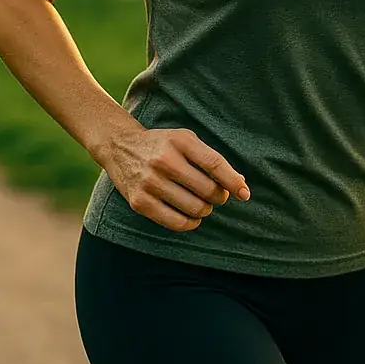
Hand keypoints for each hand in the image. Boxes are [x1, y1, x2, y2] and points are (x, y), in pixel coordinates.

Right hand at [104, 124, 250, 231]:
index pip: (214, 164)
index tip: (244, 194)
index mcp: (180, 141)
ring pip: (195, 208)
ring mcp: (150, 182)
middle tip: (216, 196)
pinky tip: (192, 217)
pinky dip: (190, 223)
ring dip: (205, 210)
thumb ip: (211, 158)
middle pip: (207, 190)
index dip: (233, 181)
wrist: (120, 146)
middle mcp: (164, 161)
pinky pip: (175, 223)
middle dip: (219, 197)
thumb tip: (240, 185)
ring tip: (202, 204)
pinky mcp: (139, 202)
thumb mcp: (185, 140)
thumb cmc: (163, 144)